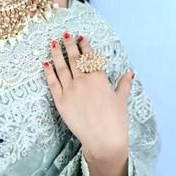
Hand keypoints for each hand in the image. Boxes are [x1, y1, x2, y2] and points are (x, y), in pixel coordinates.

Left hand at [43, 33, 133, 161]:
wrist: (104, 141)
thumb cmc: (116, 121)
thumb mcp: (121, 100)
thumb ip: (123, 84)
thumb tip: (130, 72)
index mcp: (98, 78)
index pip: (89, 57)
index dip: (84, 45)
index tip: (80, 37)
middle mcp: (83, 81)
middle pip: (74, 58)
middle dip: (69, 45)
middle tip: (65, 35)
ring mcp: (70, 90)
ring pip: (61, 67)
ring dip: (57, 54)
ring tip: (53, 43)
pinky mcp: (60, 101)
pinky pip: (53, 83)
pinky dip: (49, 72)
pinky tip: (46, 64)